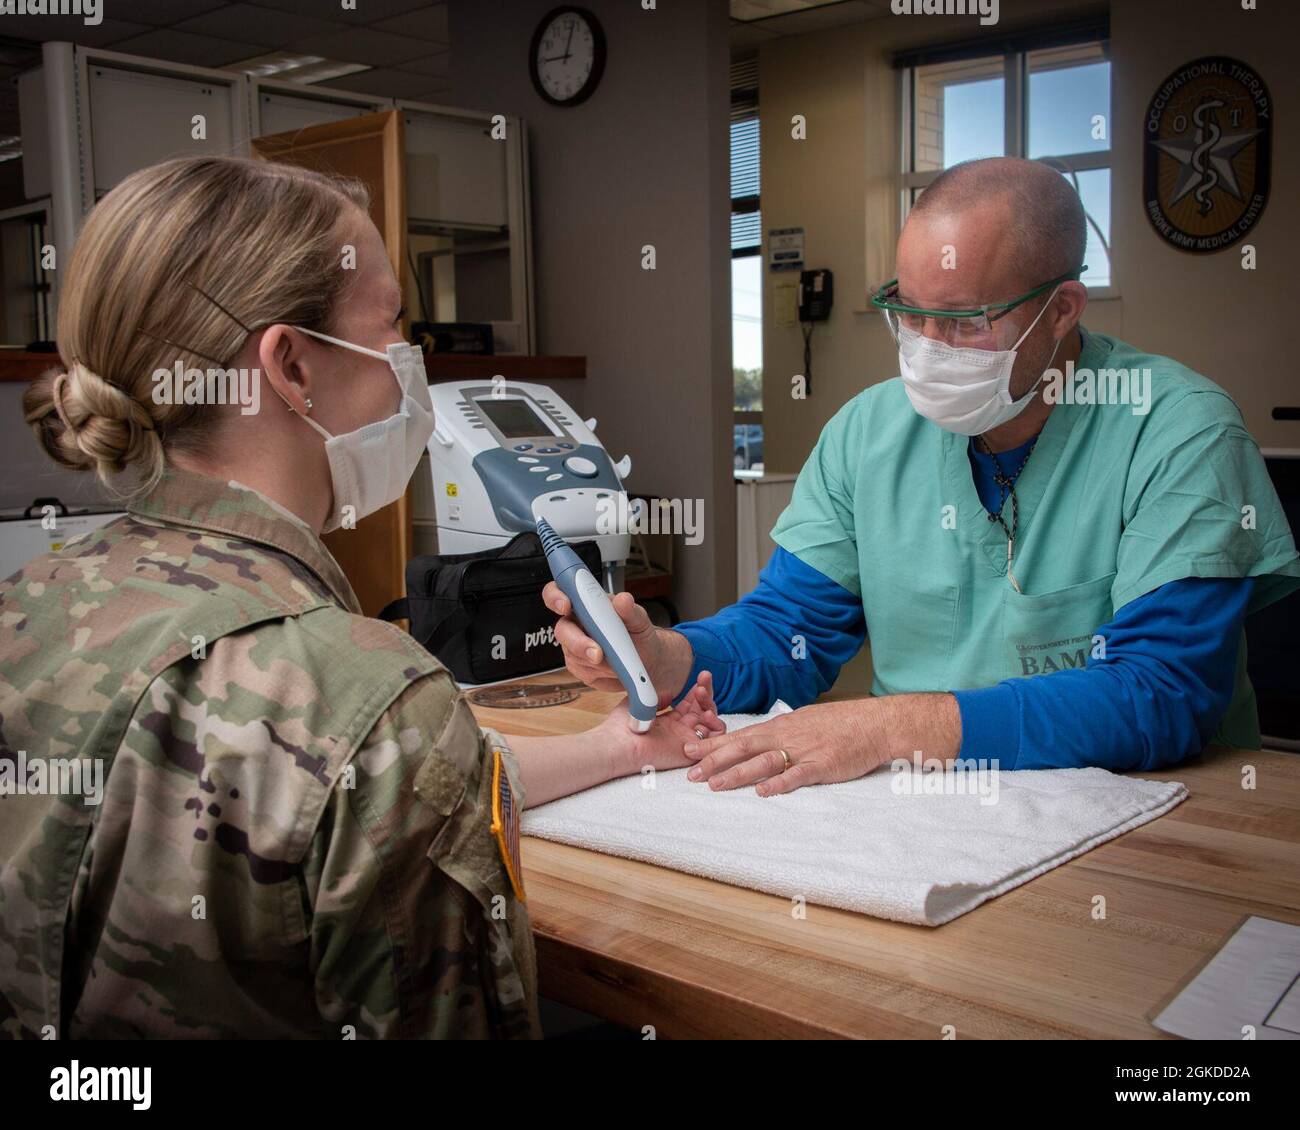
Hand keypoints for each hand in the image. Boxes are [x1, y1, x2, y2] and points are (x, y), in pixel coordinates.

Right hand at [542, 580, 692, 701]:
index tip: (566, 605)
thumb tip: (623, 599)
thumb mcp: (640, 620)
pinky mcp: (579, 665)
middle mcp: (577, 623)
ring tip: (618, 660)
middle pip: (562, 629)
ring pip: (572, 654)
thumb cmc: (640, 635)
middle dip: (578, 642)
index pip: (560, 591)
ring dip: (596, 661)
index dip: (555, 596)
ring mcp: (575, 645)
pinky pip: (581, 670)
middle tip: (598, 653)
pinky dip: (599, 671)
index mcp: (587, 603)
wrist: (647, 661)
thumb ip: (630, 610)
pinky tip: (612, 669)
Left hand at [596, 670, 725, 775]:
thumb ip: (656, 698)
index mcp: (668, 723)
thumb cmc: (621, 726)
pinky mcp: (690, 752)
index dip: (697, 691)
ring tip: (701, 692)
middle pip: (702, 711)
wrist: (618, 743)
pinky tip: (707, 712)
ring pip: (710, 723)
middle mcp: (679, 732)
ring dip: (711, 705)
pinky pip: (713, 741)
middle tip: (704, 676)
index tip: (700, 676)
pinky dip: (716, 725)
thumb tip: (670, 693)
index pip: (690, 705)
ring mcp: (685, 742)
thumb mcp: (641, 703)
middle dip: (706, 692)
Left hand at [682, 694, 959, 796]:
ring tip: (714, 785)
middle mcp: (785, 736)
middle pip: (743, 748)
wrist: (872, 724)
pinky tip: (763, 792)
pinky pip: (797, 775)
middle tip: (690, 774)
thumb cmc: (837, 724)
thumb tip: (752, 740)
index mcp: (779, 726)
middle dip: (714, 761)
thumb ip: (776, 732)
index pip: (738, 735)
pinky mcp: (821, 765)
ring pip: (763, 762)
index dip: (712, 745)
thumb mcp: (800, 721)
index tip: (688, 752)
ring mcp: (803, 751)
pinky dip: (779, 783)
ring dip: (737, 773)